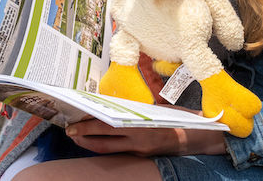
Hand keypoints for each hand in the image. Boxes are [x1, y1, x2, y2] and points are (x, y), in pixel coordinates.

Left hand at [65, 118, 225, 155]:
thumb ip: (131, 110)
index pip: (107, 128)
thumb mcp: (152, 109)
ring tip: (76, 137)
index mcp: (139, 127)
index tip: (74, 123)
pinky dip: (104, 146)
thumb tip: (107, 106)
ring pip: (108, 150)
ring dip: (90, 144)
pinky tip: (95, 141)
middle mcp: (137, 142)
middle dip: (83, 137)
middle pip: (103, 143)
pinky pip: (117, 152)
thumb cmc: (173, 118)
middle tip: (68, 132)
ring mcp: (139, 151)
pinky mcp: (141, 155)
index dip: (88, 127)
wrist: (194, 137)